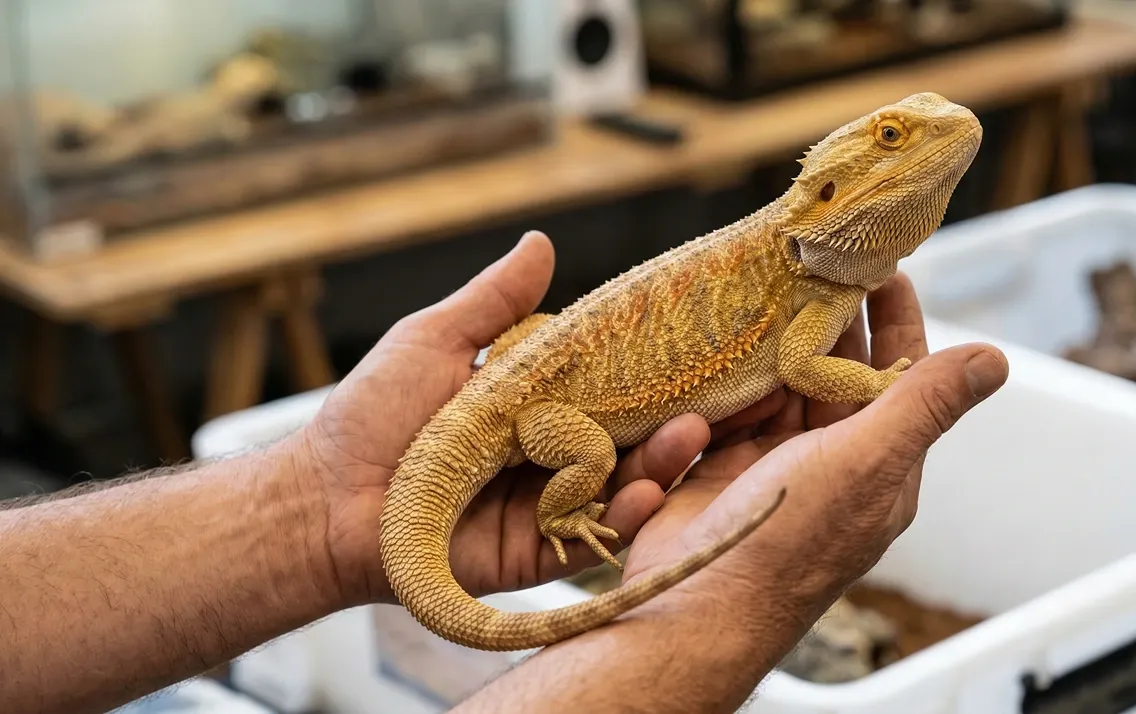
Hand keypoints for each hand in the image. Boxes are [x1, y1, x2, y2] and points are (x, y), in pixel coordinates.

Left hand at [292, 233, 712, 605]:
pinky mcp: (537, 552)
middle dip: (677, 417)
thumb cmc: (372, 415)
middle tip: (724, 393)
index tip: (700, 347)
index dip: (656, 372)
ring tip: (693, 434)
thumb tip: (541, 240)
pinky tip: (649, 489)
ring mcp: (549, 504)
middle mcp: (552, 455)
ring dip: (665, 461)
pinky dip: (625, 513)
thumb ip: (495, 301)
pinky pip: (592, 534)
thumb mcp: (437, 341)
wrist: (325, 498)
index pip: (612, 386)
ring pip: (623, 484)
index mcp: (536, 406)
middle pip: (630, 436)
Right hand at [620, 273, 1008, 619]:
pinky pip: (726, 406)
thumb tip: (995, 360)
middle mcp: (830, 457)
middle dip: (823, 315)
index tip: (879, 261)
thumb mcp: (868, 462)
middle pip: (832, 367)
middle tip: (808, 258)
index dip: (894, 315)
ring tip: (757, 291)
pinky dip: (722, 382)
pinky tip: (714, 354)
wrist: (693, 605)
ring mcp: (772, 461)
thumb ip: (925, 405)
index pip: (897, 372)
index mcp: (880, 460)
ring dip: (768, 343)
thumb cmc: (788, 542)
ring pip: (777, 380)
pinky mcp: (718, 466)